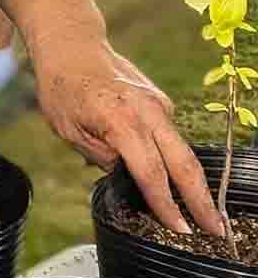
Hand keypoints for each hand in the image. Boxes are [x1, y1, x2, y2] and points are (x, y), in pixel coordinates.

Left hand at [30, 38, 226, 236]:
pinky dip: (174, 160)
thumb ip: (101, 156)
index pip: (150, 173)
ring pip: (183, 151)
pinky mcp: (161, 102)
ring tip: (205, 216)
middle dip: (201, 201)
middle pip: (183, 164)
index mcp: (122, 120)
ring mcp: (159, 105)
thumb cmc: (61, 88)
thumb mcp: (68, 130)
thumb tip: (129, 178)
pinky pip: (170, 137)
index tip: (179, 229)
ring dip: (195, 184)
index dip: (165, 205)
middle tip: (216, 231)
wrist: (72, 46)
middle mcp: (148, 112)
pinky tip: (174, 182)